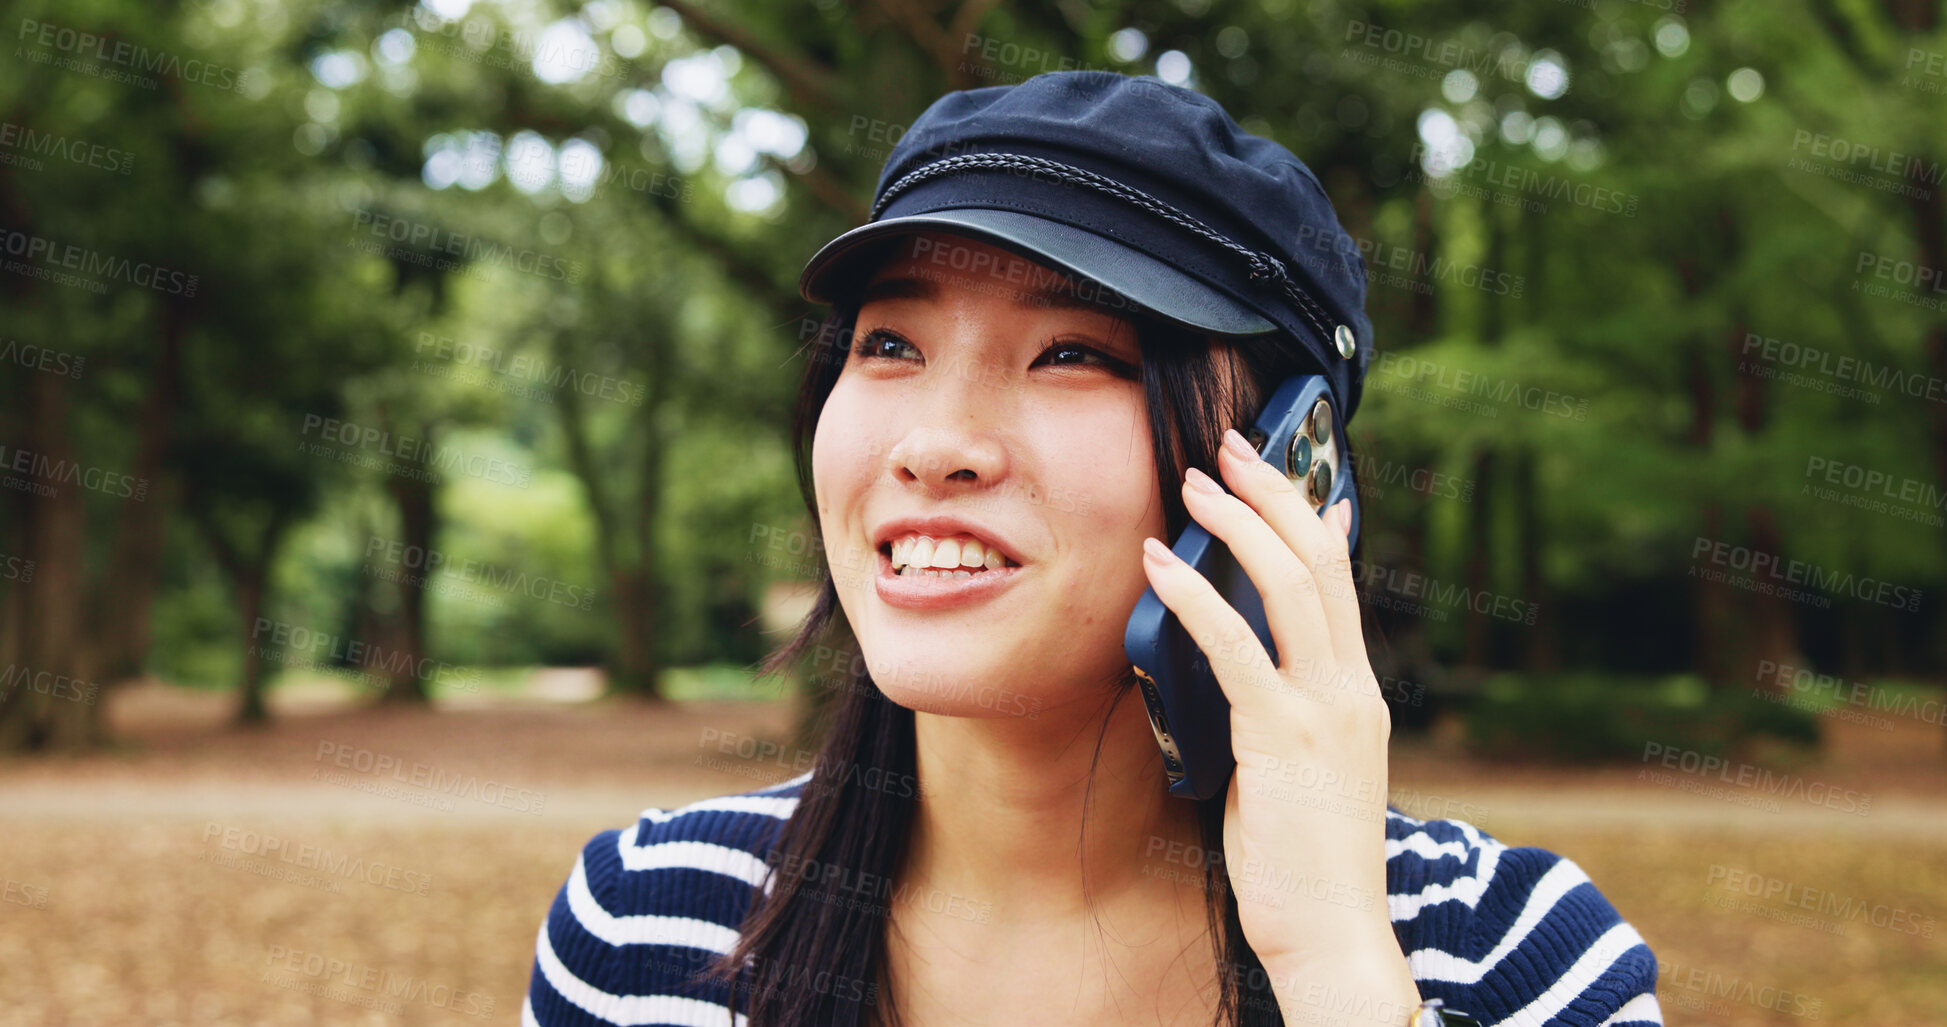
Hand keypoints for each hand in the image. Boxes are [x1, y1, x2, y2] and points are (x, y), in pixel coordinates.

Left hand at [1138, 427, 1420, 1026]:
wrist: (1332, 934)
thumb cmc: (1303, 859)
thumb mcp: (1301, 766)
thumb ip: (1281, 708)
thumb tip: (1248, 665)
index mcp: (1358, 692)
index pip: (1341, 581)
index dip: (1314, 517)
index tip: (1289, 469)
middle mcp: (1352, 688)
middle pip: (1321, 560)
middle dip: (1276, 491)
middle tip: (1231, 444)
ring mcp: (1326, 709)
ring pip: (1290, 585)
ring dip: (1238, 521)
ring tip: (1193, 480)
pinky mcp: (1284, 738)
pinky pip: (1237, 646)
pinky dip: (1197, 594)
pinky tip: (1160, 561)